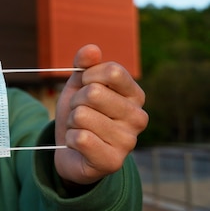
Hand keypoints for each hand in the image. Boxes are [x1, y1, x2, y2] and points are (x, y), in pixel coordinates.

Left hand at [54, 44, 148, 185]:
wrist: (71, 152)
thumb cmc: (79, 114)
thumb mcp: (78, 85)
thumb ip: (84, 65)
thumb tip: (91, 49)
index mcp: (135, 95)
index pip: (112, 70)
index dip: (87, 77)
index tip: (84, 88)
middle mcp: (138, 117)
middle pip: (93, 92)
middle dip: (76, 102)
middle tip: (79, 114)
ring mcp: (128, 141)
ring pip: (82, 116)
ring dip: (72, 123)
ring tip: (80, 130)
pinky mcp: (113, 161)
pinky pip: (80, 138)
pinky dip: (71, 140)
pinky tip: (79, 146)